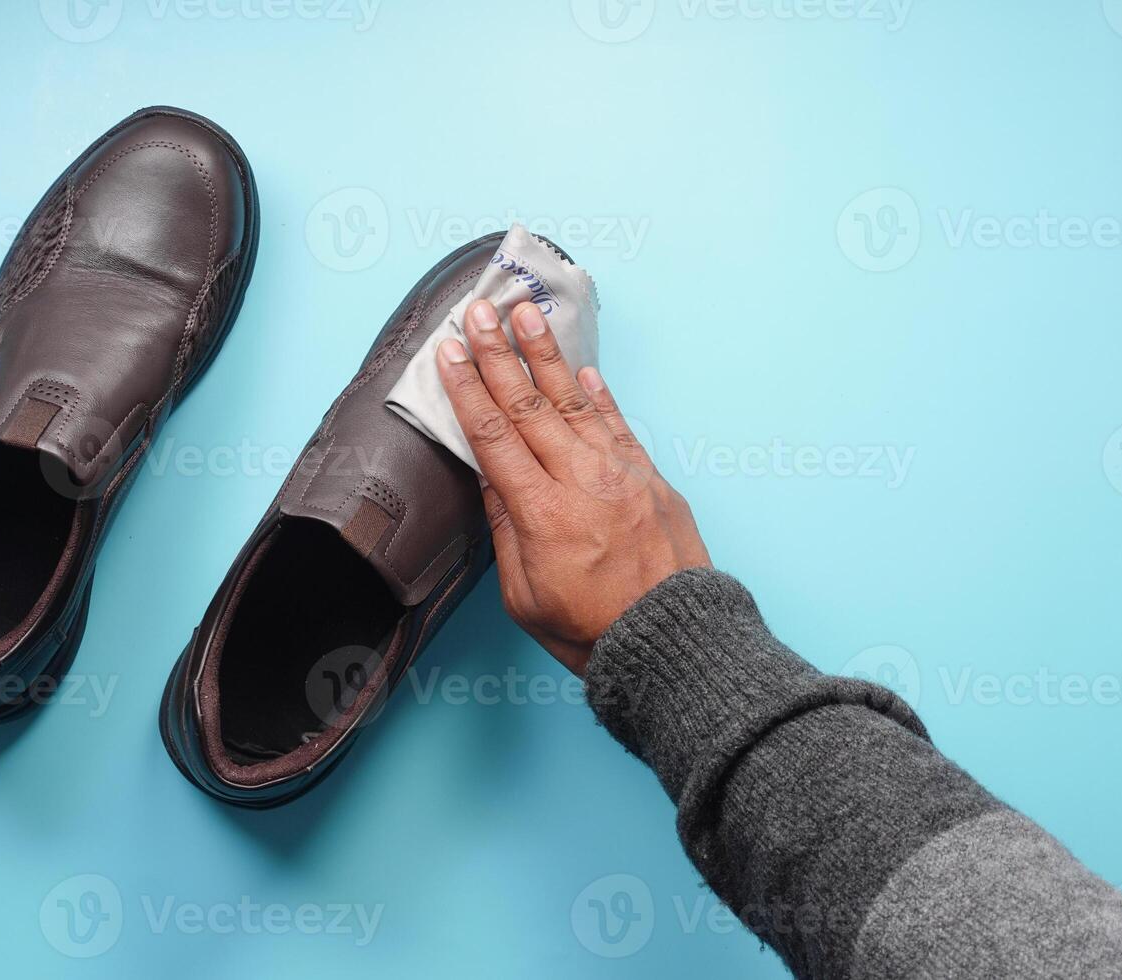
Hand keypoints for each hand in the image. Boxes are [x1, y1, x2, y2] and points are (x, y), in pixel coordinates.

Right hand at [436, 299, 710, 674]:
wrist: (672, 642)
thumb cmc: (591, 630)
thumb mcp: (523, 594)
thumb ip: (505, 529)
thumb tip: (490, 476)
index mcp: (543, 514)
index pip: (495, 436)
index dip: (468, 390)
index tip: (449, 354)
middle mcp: (583, 482)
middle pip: (530, 406)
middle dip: (499, 354)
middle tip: (480, 312)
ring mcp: (621, 475)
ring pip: (576, 402)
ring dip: (546, 356)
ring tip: (528, 315)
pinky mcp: (650, 479)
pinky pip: (618, 425)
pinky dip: (600, 394)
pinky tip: (582, 368)